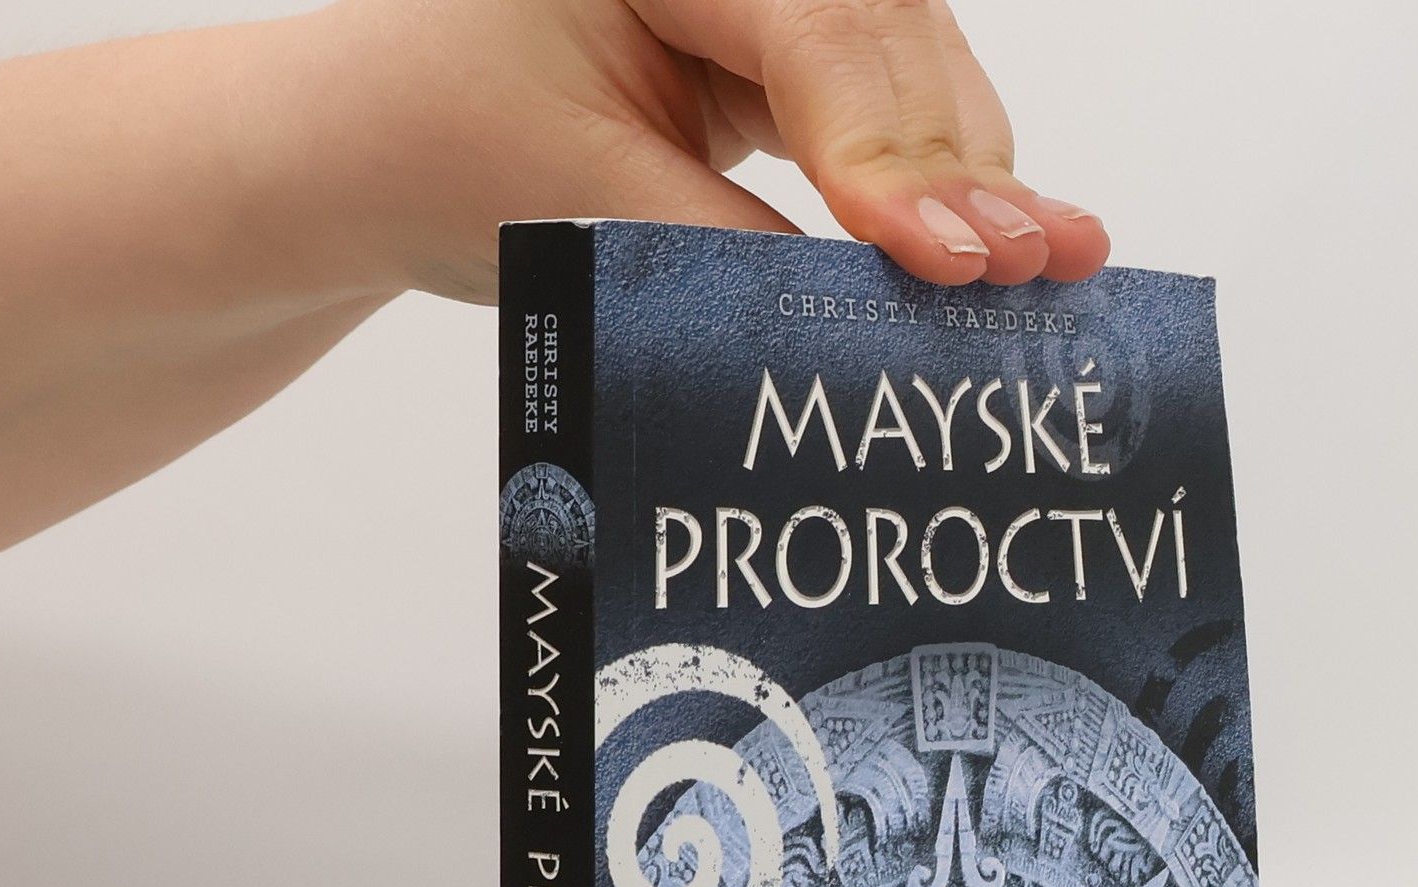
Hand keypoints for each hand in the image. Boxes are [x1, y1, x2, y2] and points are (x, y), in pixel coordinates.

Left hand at [315, 0, 1109, 299]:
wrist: (368, 146)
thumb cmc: (434, 151)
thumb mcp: (582, 206)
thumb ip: (732, 253)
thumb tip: (873, 320)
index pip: (811, 35)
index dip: (888, 157)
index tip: (946, 259)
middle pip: (884, 38)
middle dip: (955, 164)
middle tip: (1033, 262)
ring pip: (904, 65)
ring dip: (967, 173)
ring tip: (1049, 256)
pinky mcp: (772, 42)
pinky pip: (878, 98)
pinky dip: (931, 176)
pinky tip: (1000, 227)